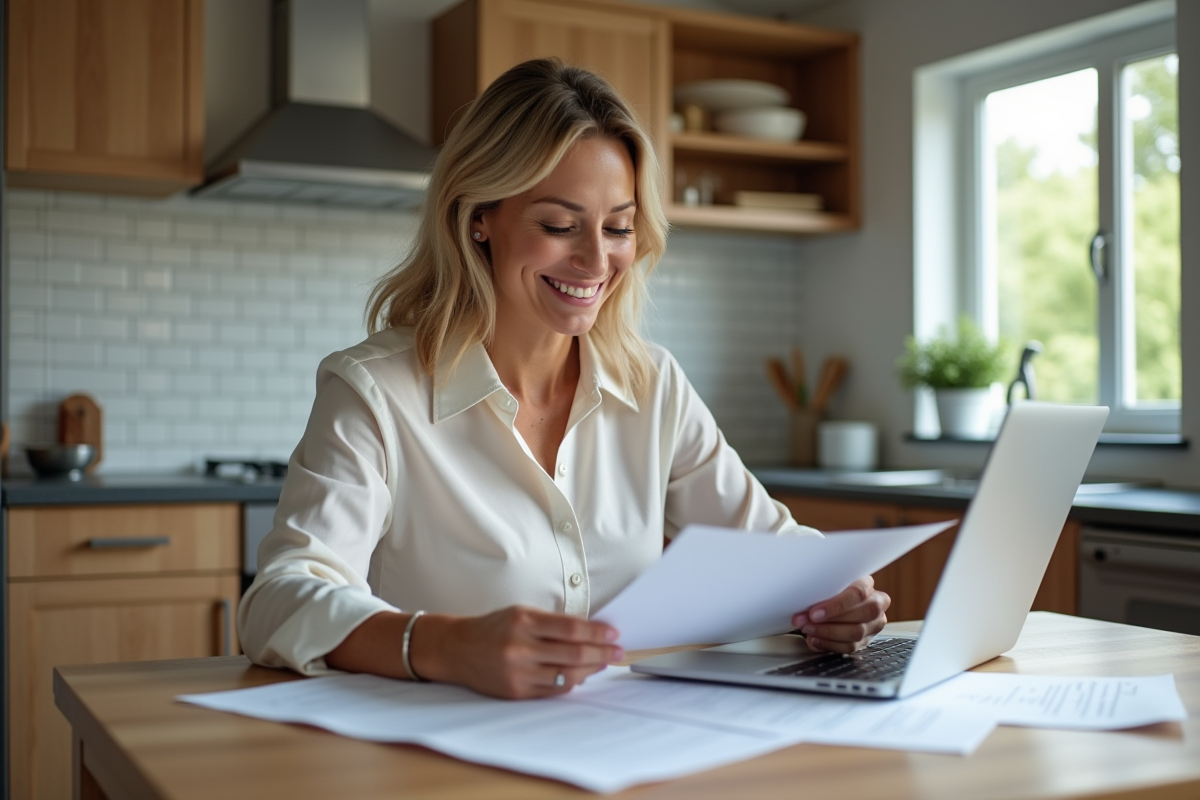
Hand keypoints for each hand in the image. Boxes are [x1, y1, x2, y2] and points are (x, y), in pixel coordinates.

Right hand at [412, 605, 622, 698]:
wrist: (458, 648)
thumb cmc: (495, 627)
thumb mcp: (522, 614)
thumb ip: (554, 624)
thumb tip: (591, 634)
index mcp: (524, 621)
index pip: (572, 629)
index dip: (597, 632)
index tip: (613, 634)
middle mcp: (520, 647)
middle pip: (573, 653)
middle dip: (601, 653)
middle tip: (617, 651)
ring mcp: (517, 671)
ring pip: (566, 675)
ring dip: (591, 670)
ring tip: (603, 663)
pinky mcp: (516, 691)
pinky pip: (553, 690)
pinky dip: (571, 682)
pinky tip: (582, 675)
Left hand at [792, 576, 889, 653]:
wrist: (841, 601)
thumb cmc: (833, 590)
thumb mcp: (830, 583)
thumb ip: (824, 588)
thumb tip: (804, 597)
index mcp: (868, 585)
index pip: (858, 593)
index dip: (836, 605)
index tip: (814, 612)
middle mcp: (876, 605)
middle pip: (861, 615)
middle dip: (830, 621)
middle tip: (807, 621)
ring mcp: (873, 625)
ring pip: (856, 633)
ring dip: (827, 633)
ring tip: (808, 629)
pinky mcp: (865, 641)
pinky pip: (849, 647)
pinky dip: (829, 644)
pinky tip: (815, 639)